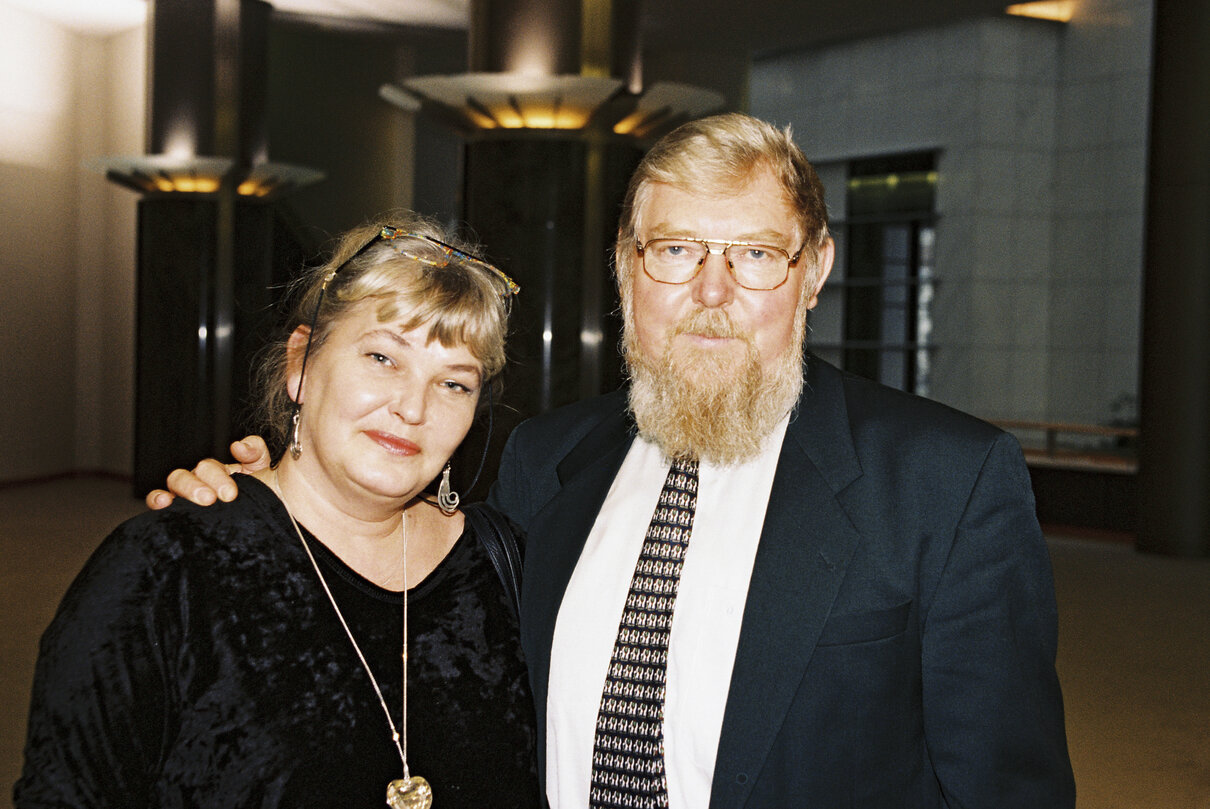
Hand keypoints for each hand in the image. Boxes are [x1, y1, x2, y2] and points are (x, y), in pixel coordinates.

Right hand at [144, 436, 272, 508]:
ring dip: (186, 490)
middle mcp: (202, 484)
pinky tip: (163, 504)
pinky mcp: (179, 517)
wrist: (274, 528)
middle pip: (192, 474)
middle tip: (221, 499)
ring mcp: (189, 499)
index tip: (232, 494)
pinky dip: (157, 500)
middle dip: (205, 484)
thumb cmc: (268, 500)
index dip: (219, 476)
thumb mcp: (266, 472)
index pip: (211, 466)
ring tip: (202, 502)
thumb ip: (255, 451)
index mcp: (221, 473)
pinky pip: (159, 504)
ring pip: (175, 484)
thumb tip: (237, 446)